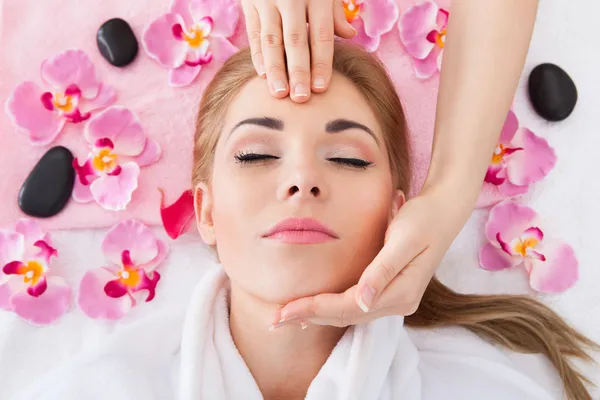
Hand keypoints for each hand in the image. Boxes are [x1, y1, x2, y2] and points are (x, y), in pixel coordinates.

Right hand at [241, 0, 355, 102]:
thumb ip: (334, 10)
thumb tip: (349, 35)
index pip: (320, 35)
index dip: (321, 63)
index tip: (322, 88)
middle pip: (295, 41)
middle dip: (298, 72)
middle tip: (301, 98)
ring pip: (271, 40)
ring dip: (275, 69)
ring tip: (279, 93)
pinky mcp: (250, 1)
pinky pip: (254, 32)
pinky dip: (257, 54)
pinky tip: (263, 75)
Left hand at [271, 184, 472, 327]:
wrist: (444, 212)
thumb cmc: (423, 219)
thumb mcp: (404, 239)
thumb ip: (383, 270)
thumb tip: (363, 303)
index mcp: (400, 292)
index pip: (349, 307)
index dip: (316, 309)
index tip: (286, 311)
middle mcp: (397, 302)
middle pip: (345, 316)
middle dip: (309, 317)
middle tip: (275, 320)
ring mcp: (394, 299)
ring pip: (348, 314)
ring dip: (317, 315)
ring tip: (286, 317)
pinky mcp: (388, 291)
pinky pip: (354, 306)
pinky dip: (330, 308)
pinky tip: (311, 309)